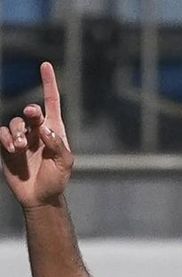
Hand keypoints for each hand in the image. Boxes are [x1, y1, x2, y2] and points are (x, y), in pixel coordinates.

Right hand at [0, 62, 73, 207]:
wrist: (40, 197)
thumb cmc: (56, 180)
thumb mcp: (65, 164)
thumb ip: (58, 145)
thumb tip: (45, 129)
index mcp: (55, 132)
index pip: (52, 103)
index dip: (49, 84)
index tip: (46, 65)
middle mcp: (38, 131)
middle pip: (31, 112)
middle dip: (31, 112)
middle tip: (33, 115)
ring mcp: (22, 138)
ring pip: (15, 123)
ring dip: (18, 131)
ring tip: (22, 146)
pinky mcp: (8, 147)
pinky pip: (2, 133)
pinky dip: (6, 137)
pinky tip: (13, 148)